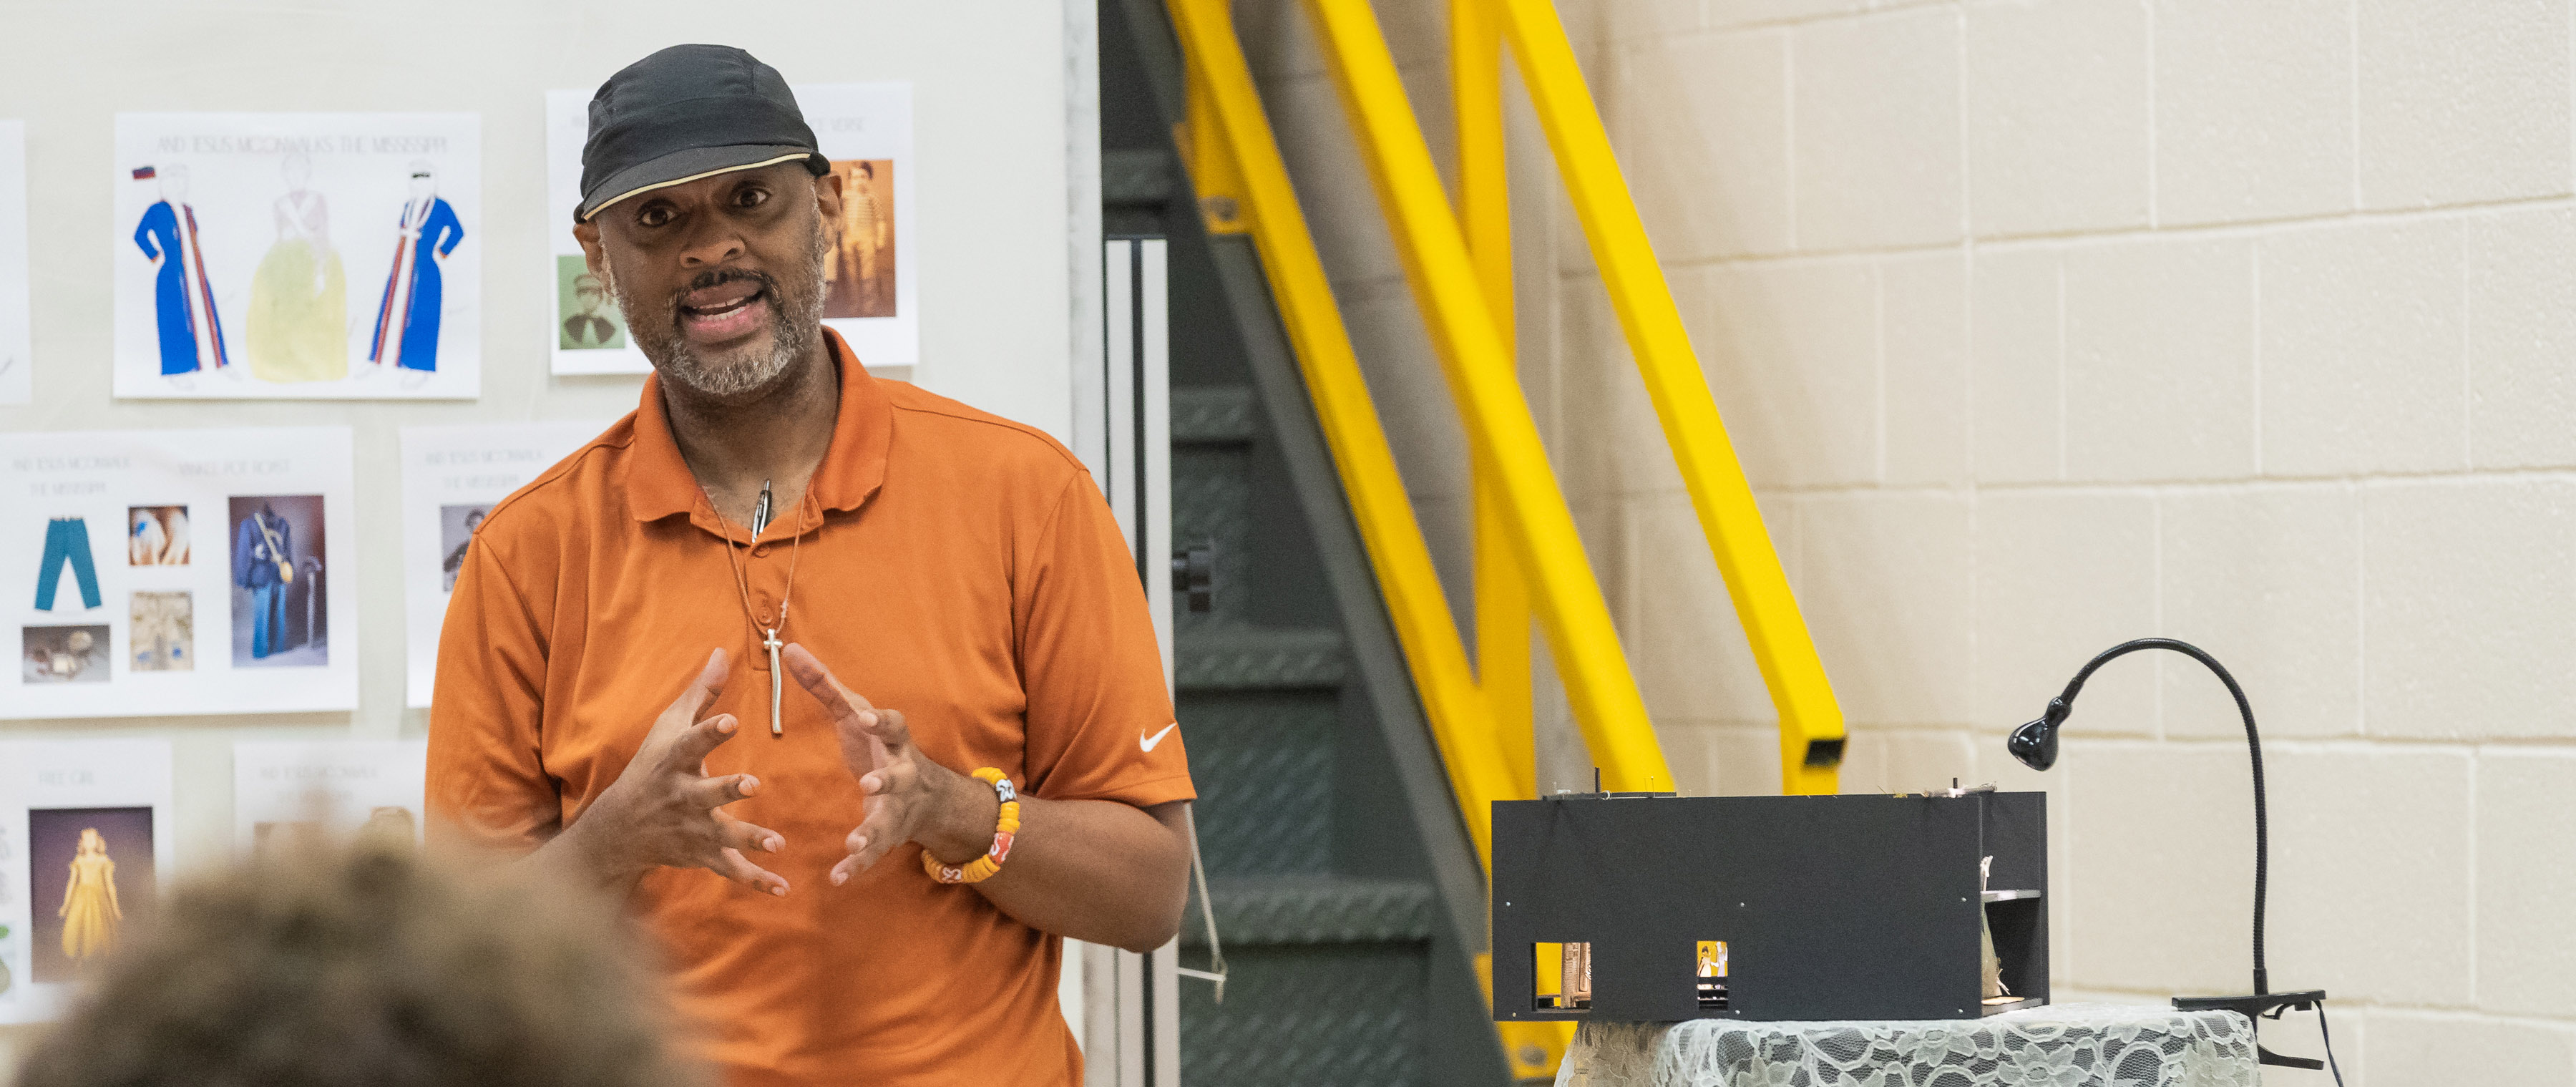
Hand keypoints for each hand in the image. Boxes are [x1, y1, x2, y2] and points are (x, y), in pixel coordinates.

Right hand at [577, 648, 789, 894]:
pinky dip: (757, 881)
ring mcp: (693, 829)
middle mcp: (683, 797)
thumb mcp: (668, 728)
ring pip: (723, 836)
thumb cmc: (651, 767)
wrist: (622, 829)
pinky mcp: (703, 854)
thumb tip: (723, 652)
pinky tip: (783, 887)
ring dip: (749, 839)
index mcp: (675, 762)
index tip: (730, 720)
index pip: (691, 743)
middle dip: (728, 789)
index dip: (709, 732)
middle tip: (752, 783)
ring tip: (777, 842)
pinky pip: (731, 870)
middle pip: (707, 793)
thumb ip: (700, 693)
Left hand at [783, 644, 996, 886]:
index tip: (864, 717)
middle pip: (898, 776)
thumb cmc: (879, 744)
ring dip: (872, 830)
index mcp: (894, 740)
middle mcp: (902, 773)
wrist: (926, 797)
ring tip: (856, 840)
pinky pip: (872, 853)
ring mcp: (897, 807)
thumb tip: (790, 649)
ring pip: (887, 820)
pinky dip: (856, 865)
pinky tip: (837, 877)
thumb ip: (824, 685)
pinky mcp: (887, 835)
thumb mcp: (856, 712)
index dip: (880, 722)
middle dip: (886, 781)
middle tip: (872, 784)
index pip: (892, 726)